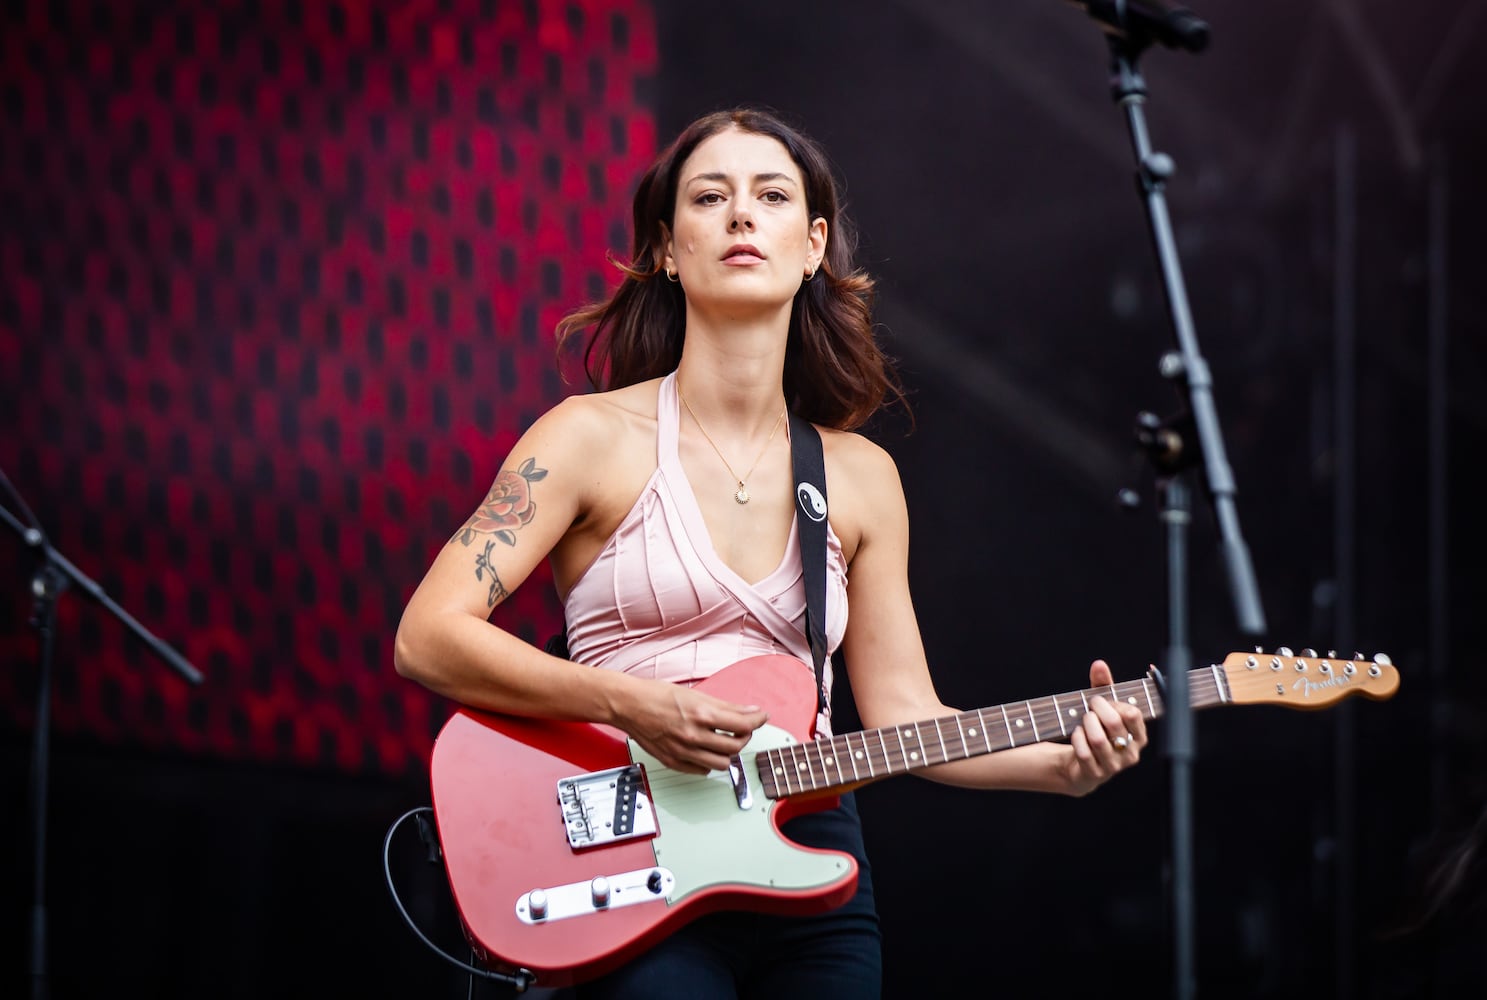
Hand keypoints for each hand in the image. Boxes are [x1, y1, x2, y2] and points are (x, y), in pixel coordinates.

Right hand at [618, 679, 769, 774]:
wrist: (628, 705)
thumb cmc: (656, 695)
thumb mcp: (695, 694)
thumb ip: (724, 706)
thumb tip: (748, 711)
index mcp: (702, 714)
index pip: (743, 724)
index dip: (758, 720)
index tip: (761, 717)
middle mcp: (694, 735)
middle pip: (736, 746)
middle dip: (745, 736)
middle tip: (743, 728)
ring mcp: (684, 751)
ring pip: (722, 763)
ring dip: (729, 753)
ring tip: (726, 741)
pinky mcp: (674, 762)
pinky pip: (702, 770)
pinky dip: (710, 762)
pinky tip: (707, 750)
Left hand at [1063, 659, 1147, 796]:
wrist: (1080, 765)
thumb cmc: (1097, 731)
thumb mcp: (1102, 707)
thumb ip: (1103, 684)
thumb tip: (1099, 665)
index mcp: (1139, 736)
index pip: (1133, 714)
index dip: (1114, 703)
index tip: (1103, 701)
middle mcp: (1131, 753)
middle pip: (1114, 723)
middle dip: (1096, 709)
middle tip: (1089, 706)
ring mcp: (1114, 766)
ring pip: (1098, 739)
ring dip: (1086, 724)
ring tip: (1083, 721)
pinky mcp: (1096, 774)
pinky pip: (1084, 752)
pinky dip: (1076, 738)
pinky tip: (1077, 734)